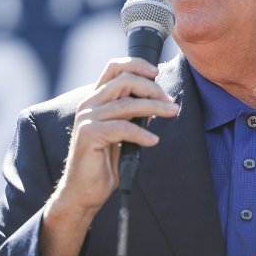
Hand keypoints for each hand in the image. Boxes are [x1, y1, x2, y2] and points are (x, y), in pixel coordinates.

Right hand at [40, 57, 177, 255]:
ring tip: (172, 113)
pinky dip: (142, 133)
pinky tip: (154, 141)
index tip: (157, 72)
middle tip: (170, 102)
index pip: (113, 67)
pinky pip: (123, 128)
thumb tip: (157, 101)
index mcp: (95, 99)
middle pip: (124, 80)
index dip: (137, 64)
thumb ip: (132, 115)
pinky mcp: (89, 135)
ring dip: (154, 107)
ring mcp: (87, 118)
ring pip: (127, 103)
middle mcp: (89, 104)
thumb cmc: (104, 163)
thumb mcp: (121, 133)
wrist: (84, 191)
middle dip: (152, 88)